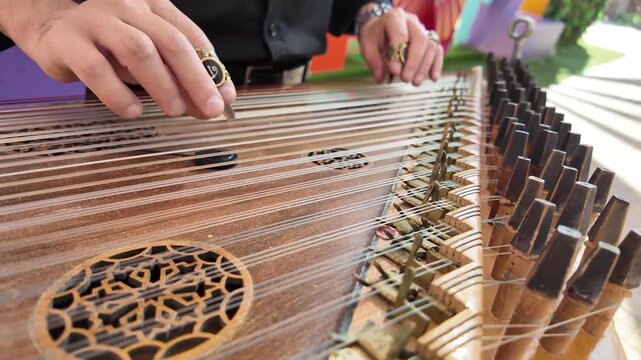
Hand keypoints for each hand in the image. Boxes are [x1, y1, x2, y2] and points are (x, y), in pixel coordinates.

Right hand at [18, 0, 234, 118]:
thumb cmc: (110, 46)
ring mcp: (96, 20)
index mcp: (154, 6)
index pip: (191, 36)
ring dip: (162, 84)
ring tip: (175, 110)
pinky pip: (97, 69)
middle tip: (209, 108)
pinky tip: (133, 110)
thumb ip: (179, 78)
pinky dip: (118, 93)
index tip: (225, 97)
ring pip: (138, 50)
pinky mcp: (69, 42)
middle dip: (195, 78)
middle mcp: (128, 6)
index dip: (212, 68)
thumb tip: (210, 105)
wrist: (52, 31)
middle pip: (170, 41)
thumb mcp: (150, 57)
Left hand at [358, 7, 443, 85]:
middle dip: (414, 62)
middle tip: (406, 79)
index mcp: (394, 18)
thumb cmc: (375, 36)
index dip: (399, 55)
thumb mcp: (367, 46)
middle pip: (420, 39)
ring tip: (415, 82)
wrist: (380, 27)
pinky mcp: (429, 38)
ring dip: (424, 66)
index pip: (400, 35)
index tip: (395, 72)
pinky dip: (436, 64)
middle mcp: (411, 21)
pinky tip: (432, 77)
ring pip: (431, 45)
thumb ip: (374, 62)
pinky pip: (437, 50)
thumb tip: (381, 78)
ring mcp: (422, 28)